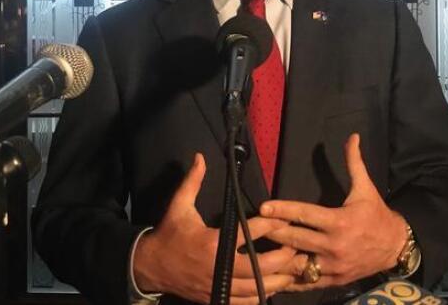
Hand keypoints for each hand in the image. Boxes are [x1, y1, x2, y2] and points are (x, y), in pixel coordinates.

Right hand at [133, 153, 299, 303]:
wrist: (151, 266)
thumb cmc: (169, 234)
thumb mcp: (179, 206)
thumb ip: (192, 182)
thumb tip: (200, 157)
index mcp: (213, 243)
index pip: (250, 233)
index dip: (271, 225)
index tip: (286, 219)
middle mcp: (219, 267)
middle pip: (260, 266)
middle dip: (282, 257)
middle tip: (296, 247)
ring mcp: (219, 286)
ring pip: (256, 288)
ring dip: (277, 280)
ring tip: (293, 270)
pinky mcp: (216, 298)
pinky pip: (244, 303)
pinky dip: (260, 297)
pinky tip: (271, 288)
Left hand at [259, 134, 408, 290]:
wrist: (396, 247)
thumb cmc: (376, 215)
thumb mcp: (365, 188)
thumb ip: (354, 163)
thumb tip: (352, 136)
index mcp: (339, 221)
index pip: (304, 214)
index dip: (282, 210)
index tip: (264, 208)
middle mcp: (335, 245)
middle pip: (296, 239)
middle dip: (274, 233)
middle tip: (254, 228)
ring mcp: (334, 265)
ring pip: (299, 264)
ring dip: (280, 258)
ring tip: (260, 252)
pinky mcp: (335, 280)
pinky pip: (309, 282)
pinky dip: (292, 280)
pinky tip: (276, 274)